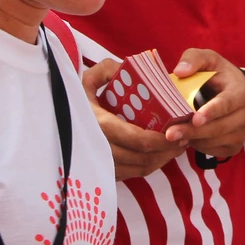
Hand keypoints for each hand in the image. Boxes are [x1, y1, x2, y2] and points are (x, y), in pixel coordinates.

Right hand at [83, 59, 184, 179]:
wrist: (60, 117)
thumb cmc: (79, 93)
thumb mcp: (94, 75)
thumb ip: (111, 70)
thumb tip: (130, 73)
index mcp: (99, 123)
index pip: (138, 140)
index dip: (162, 140)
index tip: (179, 131)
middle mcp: (98, 148)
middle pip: (142, 158)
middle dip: (167, 151)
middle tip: (184, 139)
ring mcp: (99, 163)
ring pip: (138, 169)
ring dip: (161, 160)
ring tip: (177, 147)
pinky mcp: (101, 171)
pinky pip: (130, 174)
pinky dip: (147, 166)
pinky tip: (160, 155)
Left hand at [168, 49, 244, 159]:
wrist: (237, 93)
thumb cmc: (218, 75)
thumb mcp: (209, 60)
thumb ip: (194, 59)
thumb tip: (180, 71)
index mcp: (240, 93)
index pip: (227, 103)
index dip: (212, 111)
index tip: (195, 119)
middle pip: (218, 128)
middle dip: (193, 132)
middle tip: (170, 134)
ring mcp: (242, 133)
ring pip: (214, 142)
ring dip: (193, 139)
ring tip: (176, 132)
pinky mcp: (235, 146)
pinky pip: (213, 151)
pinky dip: (198, 146)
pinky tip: (188, 137)